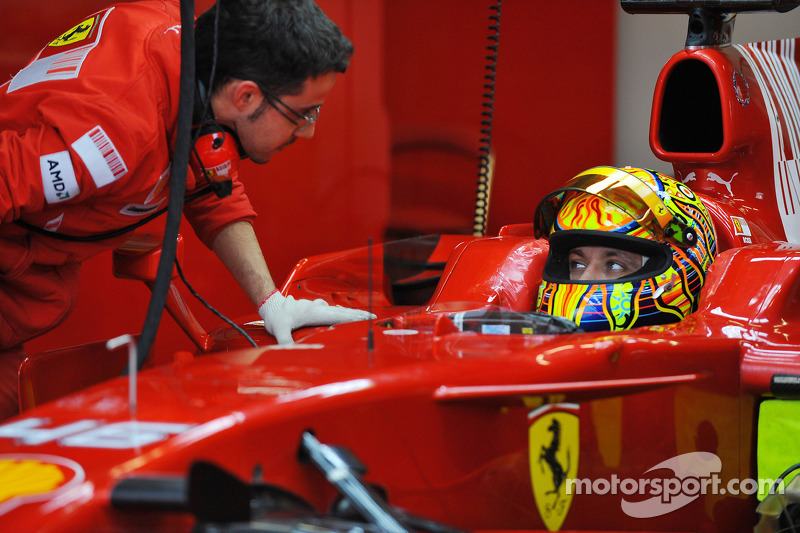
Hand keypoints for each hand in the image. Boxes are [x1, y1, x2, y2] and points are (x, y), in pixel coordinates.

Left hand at [258, 291, 375, 343]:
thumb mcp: (278, 329)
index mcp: (315, 313)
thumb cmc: (275, 316)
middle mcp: (318, 308)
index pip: (339, 316)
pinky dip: (340, 312)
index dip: (354, 317)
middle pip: (343, 311)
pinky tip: (341, 314)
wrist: (270, 303)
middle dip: (359, 314)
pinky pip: (331, 310)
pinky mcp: (313, 307)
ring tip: (362, 316)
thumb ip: (284, 340)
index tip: (368, 318)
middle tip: (373, 317)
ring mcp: (316, 307)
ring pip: (338, 310)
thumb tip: (290, 352)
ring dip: (351, 313)